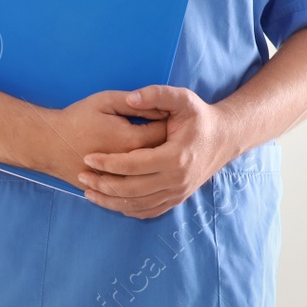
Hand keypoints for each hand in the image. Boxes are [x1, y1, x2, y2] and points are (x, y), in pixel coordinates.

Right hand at [37, 90, 167, 189]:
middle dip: (166, 143)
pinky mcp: (108, 190)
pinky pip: (134, 189)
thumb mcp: (107, 101)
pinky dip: (142, 179)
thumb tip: (162, 109)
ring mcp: (117, 181)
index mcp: (130, 140)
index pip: (164, 133)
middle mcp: (127, 165)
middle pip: (161, 156)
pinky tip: (143, 166)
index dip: (170, 122)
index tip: (168, 115)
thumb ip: (136, 104)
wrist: (47, 143)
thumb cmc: (77, 118)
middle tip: (167, 131)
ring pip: (149, 176)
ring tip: (155, 149)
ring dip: (156, 163)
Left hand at [76, 85, 234, 219]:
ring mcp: (178, 193)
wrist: (224, 138)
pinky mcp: (177, 199)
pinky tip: (111, 200)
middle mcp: (177, 179)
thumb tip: (130, 98)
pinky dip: (126, 208)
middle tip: (82, 175)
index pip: (133, 165)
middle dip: (102, 184)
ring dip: (109, 200)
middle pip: (130, 189)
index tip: (87, 157)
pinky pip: (147, 211)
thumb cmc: (200, 117)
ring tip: (88, 191)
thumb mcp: (183, 99)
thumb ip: (157, 94)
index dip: (107, 162)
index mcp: (176, 157)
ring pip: (136, 204)